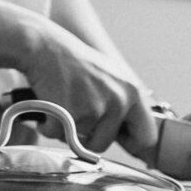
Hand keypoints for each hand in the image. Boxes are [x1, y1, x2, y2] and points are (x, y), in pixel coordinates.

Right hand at [18, 25, 158, 156]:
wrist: (43, 46)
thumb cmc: (73, 60)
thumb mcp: (111, 76)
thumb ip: (123, 102)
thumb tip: (129, 134)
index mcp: (133, 92)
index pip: (147, 137)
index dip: (130, 144)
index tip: (117, 143)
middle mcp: (118, 101)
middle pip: (104, 144)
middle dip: (86, 138)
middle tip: (75, 123)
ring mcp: (94, 108)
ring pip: (78, 141)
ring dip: (65, 130)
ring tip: (59, 108)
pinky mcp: (70, 114)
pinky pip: (56, 135)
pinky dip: (47, 126)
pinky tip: (46, 109)